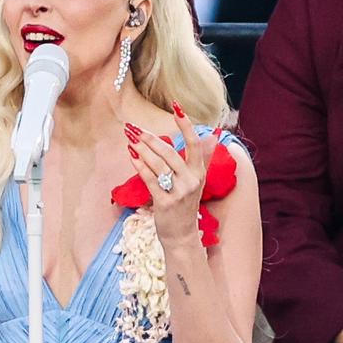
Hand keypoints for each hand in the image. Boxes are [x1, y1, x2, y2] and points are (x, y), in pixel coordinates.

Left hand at [126, 119, 212, 247]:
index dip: (186, 125)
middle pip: (169, 153)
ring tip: (130, 138)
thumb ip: (202, 157)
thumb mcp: (196, 181)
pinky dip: (139, 166)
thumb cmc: (186, 205)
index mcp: (200, 172)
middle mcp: (191, 181)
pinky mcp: (165, 203)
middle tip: (135, 128)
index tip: (177, 106)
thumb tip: (213, 136)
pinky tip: (131, 156)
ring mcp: (179, 193)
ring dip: (142, 150)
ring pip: (157, 165)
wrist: (182, 235)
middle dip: (150, 139)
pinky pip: (150, 180)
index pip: (194, 144)